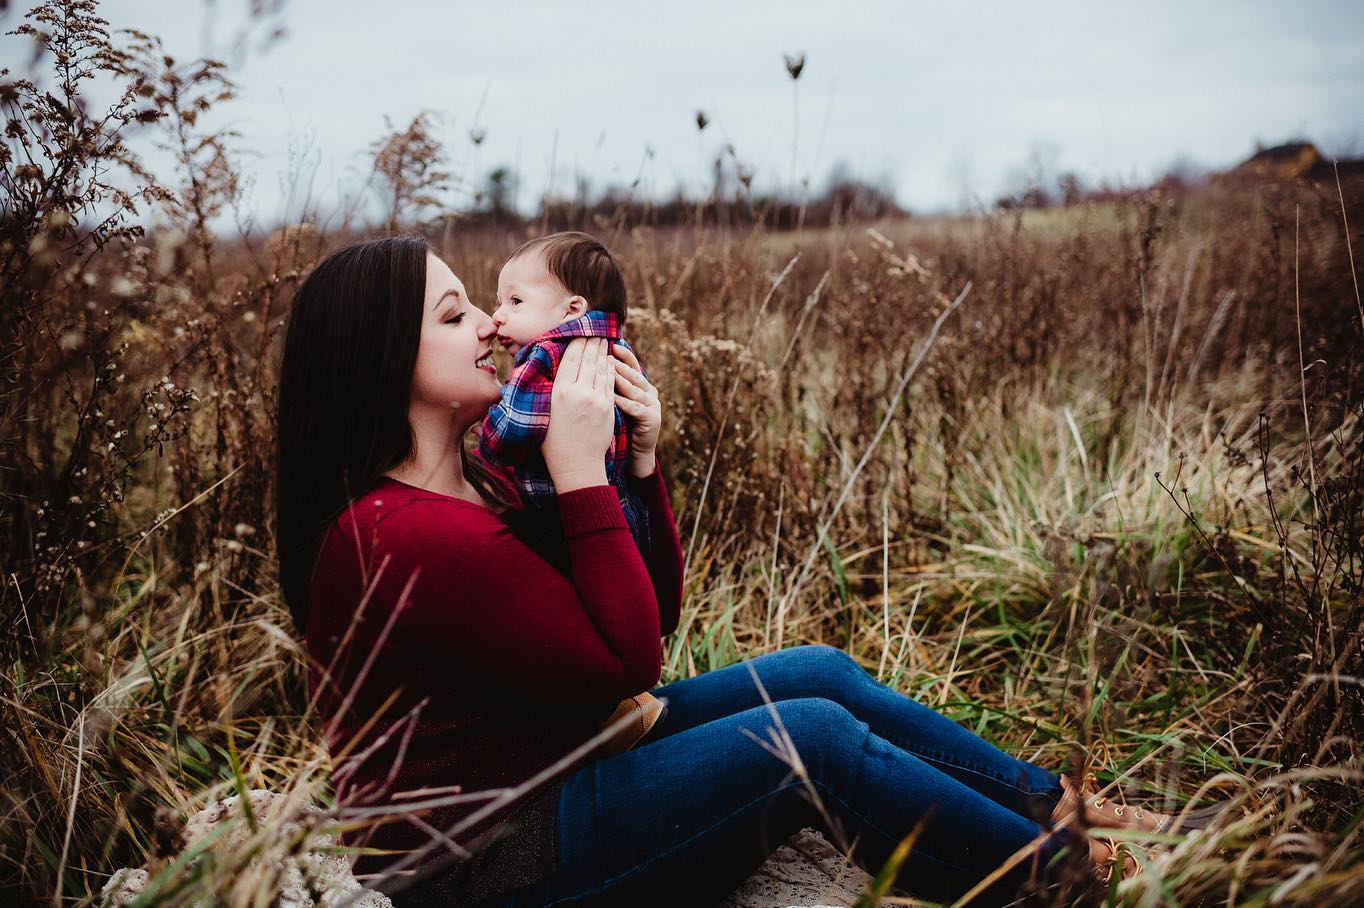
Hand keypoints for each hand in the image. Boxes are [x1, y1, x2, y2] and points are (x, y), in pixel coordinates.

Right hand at [543, 337, 614, 492]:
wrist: (576, 465)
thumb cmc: (553, 442)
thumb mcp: (544, 412)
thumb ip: (548, 391)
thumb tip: (546, 372)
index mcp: (559, 392)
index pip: (570, 358)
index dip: (576, 342)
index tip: (579, 331)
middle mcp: (578, 392)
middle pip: (587, 359)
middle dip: (592, 341)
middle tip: (595, 328)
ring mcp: (596, 399)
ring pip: (601, 368)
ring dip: (603, 352)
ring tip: (604, 339)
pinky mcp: (608, 407)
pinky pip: (610, 382)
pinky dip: (610, 369)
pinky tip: (610, 360)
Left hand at [611, 342, 661, 477]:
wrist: (635, 452)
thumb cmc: (620, 424)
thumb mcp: (614, 401)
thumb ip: (609, 385)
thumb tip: (591, 362)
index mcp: (642, 385)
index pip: (632, 365)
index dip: (622, 355)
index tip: (609, 345)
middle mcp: (650, 392)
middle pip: (633, 374)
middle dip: (619, 365)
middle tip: (605, 355)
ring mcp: (653, 405)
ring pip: (635, 389)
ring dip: (621, 380)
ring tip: (608, 371)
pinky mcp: (652, 418)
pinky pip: (635, 407)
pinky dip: (623, 402)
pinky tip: (611, 398)